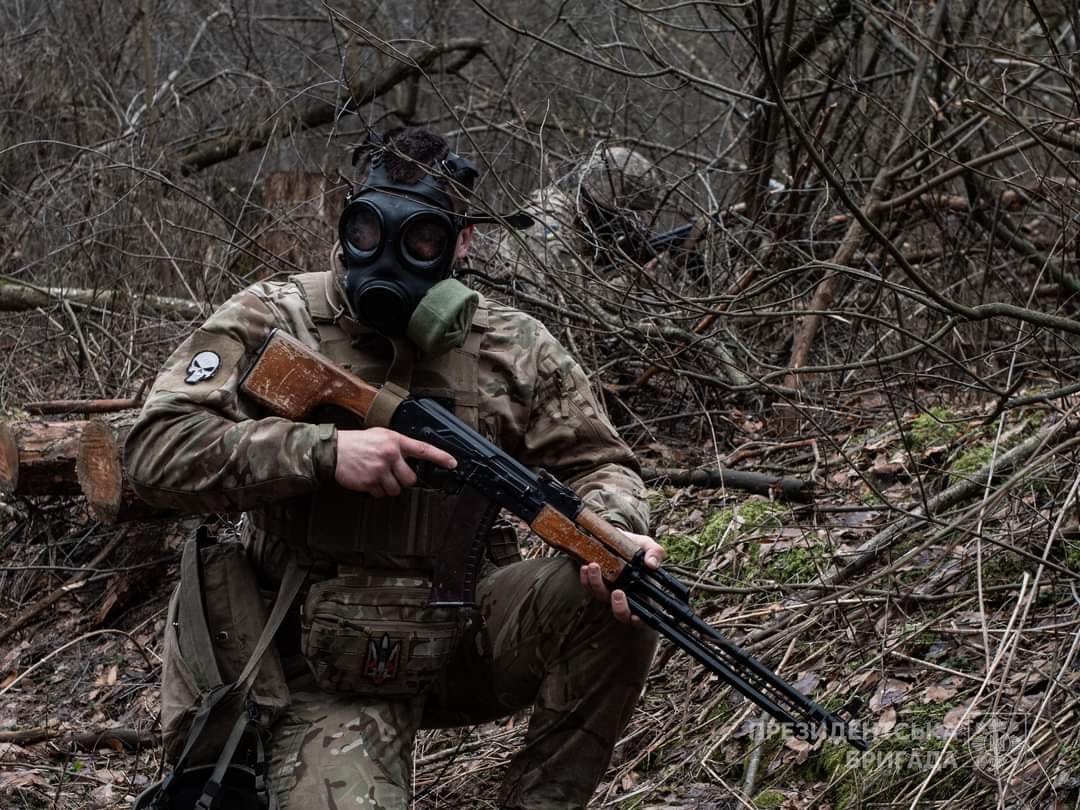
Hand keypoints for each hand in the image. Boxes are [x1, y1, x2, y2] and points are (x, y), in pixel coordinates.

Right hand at [334, 427, 455, 497]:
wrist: (333, 450)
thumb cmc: (357, 443)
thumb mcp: (380, 436)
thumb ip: (397, 445)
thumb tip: (410, 458)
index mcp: (395, 440)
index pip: (423, 449)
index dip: (440, 457)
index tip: (453, 463)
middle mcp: (390, 454)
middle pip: (410, 479)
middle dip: (403, 480)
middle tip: (391, 474)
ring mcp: (380, 469)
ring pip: (396, 489)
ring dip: (389, 487)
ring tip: (377, 475)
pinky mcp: (370, 482)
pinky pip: (381, 494)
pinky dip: (376, 491)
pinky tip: (368, 480)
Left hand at [579, 531, 664, 625]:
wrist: (616, 537)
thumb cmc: (634, 546)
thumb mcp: (647, 545)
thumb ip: (654, 552)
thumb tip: (652, 564)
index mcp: (643, 592)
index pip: (644, 615)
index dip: (640, 621)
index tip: (636, 617)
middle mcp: (625, 596)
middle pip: (621, 613)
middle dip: (619, 607)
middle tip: (617, 592)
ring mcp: (609, 591)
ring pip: (602, 597)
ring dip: (597, 584)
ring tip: (594, 566)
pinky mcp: (595, 584)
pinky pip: (589, 588)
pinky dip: (585, 580)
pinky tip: (584, 568)